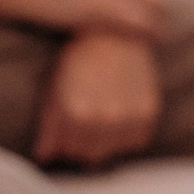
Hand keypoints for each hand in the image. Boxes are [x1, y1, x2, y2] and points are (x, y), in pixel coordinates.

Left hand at [34, 31, 160, 166]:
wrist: (114, 35)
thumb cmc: (76, 62)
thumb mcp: (55, 92)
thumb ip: (49, 128)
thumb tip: (44, 158)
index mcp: (76, 113)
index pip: (68, 151)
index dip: (63, 147)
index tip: (63, 138)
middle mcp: (105, 117)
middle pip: (90, 155)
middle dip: (81, 147)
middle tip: (80, 131)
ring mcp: (130, 115)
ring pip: (114, 151)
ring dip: (104, 144)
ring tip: (98, 124)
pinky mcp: (149, 110)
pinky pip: (136, 142)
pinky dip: (126, 137)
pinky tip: (117, 120)